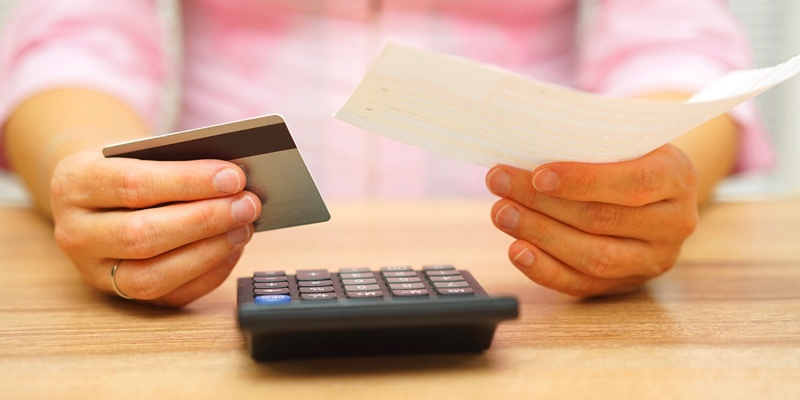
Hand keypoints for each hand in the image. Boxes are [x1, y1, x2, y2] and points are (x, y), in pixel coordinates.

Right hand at [50, 150, 261, 306]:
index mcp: (75, 183)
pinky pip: (168, 296)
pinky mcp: (120, 296)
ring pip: (152, 276)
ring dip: (208, 252)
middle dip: (204, 221)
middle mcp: (76, 233)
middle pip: (142, 235)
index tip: (233, 178)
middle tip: (248, 205)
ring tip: (245, 228)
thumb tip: (235, 180)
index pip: (133, 186)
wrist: (95, 193)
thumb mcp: (138, 152)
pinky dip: (207, 274)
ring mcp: (94, 271)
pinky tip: (233, 250)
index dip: (188, 183)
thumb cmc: (129, 166)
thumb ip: (178, 163)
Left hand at [485, 144, 698, 296]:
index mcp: (677, 177)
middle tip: (500, 185)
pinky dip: (545, 270)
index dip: (582, 181)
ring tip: (503, 214)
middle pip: (602, 220)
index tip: (538, 175)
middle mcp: (673, 223)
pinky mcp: (627, 283)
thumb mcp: (625, 138)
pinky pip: (583, 284)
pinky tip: (518, 251)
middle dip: (543, 204)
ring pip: (593, 256)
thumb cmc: (630, 154)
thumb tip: (528, 150)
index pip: (631, 183)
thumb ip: (590, 144)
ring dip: (539, 235)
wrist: (658, 187)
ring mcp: (653, 259)